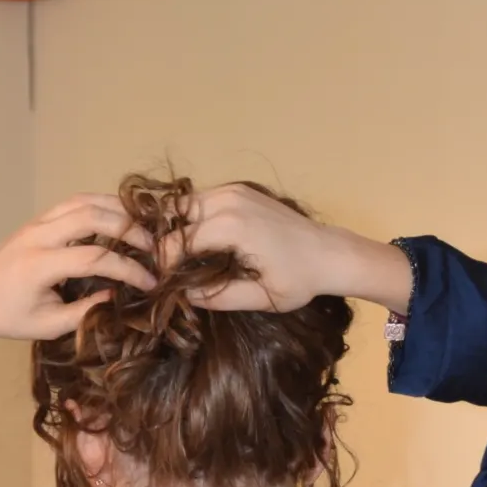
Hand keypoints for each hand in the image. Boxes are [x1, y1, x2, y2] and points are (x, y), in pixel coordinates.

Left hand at [0, 193, 158, 341]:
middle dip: (127, 229)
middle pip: (91, 216)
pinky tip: (118, 219)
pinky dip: (100, 206)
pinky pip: (73, 203)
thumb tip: (117, 295)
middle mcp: (38, 236)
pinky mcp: (38, 220)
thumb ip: (85, 312)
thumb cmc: (8, 318)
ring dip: (116, 210)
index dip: (126, 269)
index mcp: (39, 265)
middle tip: (152, 248)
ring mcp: (37, 223)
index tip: (148, 283)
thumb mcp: (49, 326)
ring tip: (142, 229)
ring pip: (83, 201)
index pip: (94, 257)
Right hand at [161, 184, 411, 316]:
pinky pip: (203, 199)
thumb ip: (218, 297)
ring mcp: (234, 189)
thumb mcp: (259, 298)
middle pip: (176, 216)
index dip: (164, 264)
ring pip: (186, 204)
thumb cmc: (298, 280)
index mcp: (231, 226)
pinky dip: (193, 217)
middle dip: (165, 242)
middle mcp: (228, 200)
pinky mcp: (239, 188)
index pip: (178, 242)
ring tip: (176, 256)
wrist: (327, 252)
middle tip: (164, 269)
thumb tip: (184, 296)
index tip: (159, 284)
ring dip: (177, 227)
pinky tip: (196, 240)